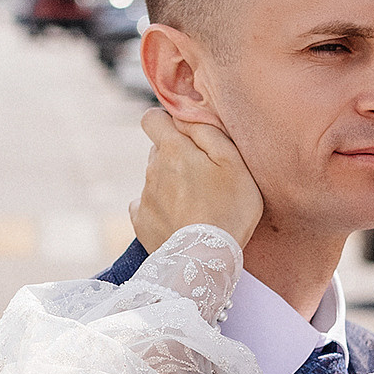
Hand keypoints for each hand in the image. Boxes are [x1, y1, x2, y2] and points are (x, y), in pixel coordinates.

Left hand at [129, 110, 264, 253]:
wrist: (206, 260)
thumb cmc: (229, 208)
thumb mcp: (233, 161)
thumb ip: (207, 130)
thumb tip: (185, 114)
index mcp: (172, 149)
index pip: (151, 118)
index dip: (166, 121)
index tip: (184, 133)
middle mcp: (151, 169)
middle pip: (158, 150)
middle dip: (176, 155)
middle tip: (203, 176)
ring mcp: (143, 196)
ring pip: (154, 178)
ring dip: (171, 183)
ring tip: (197, 204)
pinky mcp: (140, 222)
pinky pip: (145, 205)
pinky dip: (160, 208)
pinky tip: (179, 219)